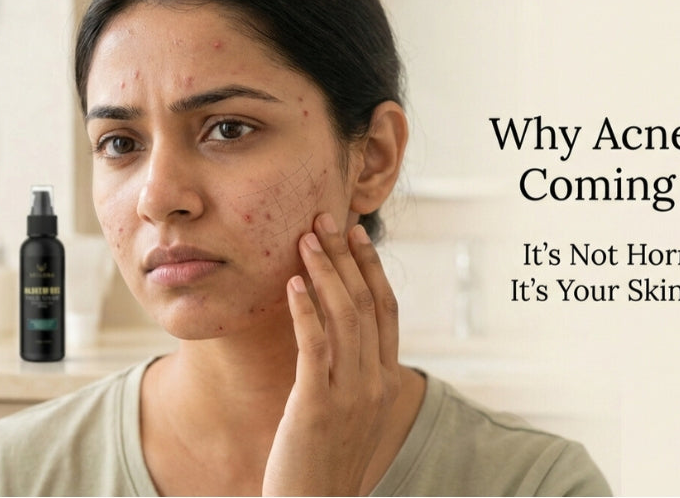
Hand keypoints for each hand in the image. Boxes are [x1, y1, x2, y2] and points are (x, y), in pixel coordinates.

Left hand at [262, 212, 400, 495]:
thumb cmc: (323, 462)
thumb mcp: (348, 414)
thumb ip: (350, 375)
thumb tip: (336, 337)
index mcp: (385, 381)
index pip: (386, 310)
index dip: (371, 268)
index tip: (357, 234)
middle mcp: (375, 383)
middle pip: (367, 303)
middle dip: (347, 256)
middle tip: (328, 218)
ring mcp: (351, 395)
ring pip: (345, 316)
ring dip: (326, 271)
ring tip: (307, 237)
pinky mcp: (319, 406)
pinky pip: (316, 346)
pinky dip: (306, 310)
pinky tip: (293, 283)